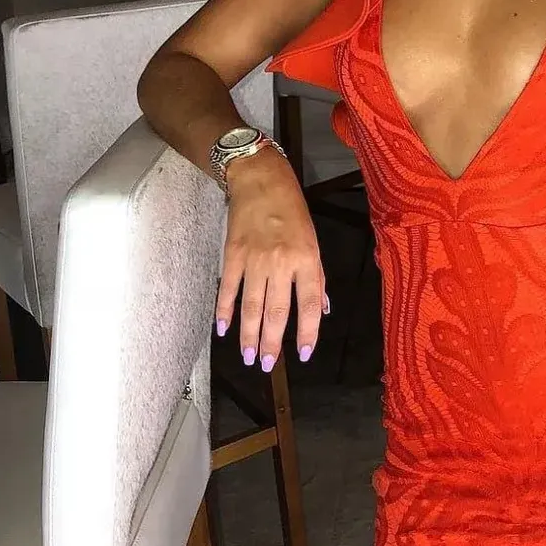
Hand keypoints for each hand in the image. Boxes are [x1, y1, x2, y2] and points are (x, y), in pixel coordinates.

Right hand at [215, 147, 328, 372]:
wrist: (260, 180)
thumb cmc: (292, 209)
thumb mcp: (313, 239)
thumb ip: (316, 275)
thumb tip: (321, 308)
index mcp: (307, 258)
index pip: (310, 304)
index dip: (307, 332)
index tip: (303, 354)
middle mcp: (281, 262)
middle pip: (276, 311)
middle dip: (271, 342)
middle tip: (267, 365)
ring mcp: (254, 260)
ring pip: (251, 306)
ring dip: (248, 335)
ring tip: (248, 357)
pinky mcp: (232, 255)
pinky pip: (228, 289)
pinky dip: (224, 311)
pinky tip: (224, 329)